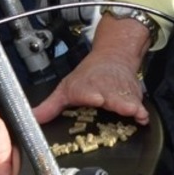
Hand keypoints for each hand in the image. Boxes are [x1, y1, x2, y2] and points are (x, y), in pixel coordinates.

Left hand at [34, 17, 150, 124]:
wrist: (113, 56)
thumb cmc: (88, 76)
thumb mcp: (66, 88)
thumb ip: (50, 106)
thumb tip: (30, 118)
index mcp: (86, 88)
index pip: (88, 92)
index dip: (91, 95)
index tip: (96, 98)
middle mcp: (104, 89)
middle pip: (110, 97)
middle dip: (114, 101)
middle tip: (119, 107)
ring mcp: (120, 93)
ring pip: (126, 100)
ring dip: (129, 106)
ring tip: (134, 112)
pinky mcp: (133, 96)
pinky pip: (139, 104)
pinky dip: (141, 110)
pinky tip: (143, 117)